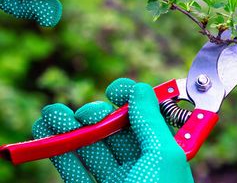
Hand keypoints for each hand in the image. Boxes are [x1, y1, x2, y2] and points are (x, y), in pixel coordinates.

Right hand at [32, 78, 193, 182]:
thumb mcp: (162, 156)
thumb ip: (150, 121)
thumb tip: (142, 90)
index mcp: (163, 152)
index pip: (145, 117)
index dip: (130, 100)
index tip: (114, 90)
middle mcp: (141, 164)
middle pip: (114, 130)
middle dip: (93, 115)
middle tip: (81, 113)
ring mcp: (116, 180)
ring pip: (91, 148)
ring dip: (68, 130)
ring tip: (49, 115)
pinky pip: (75, 170)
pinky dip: (58, 152)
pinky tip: (45, 137)